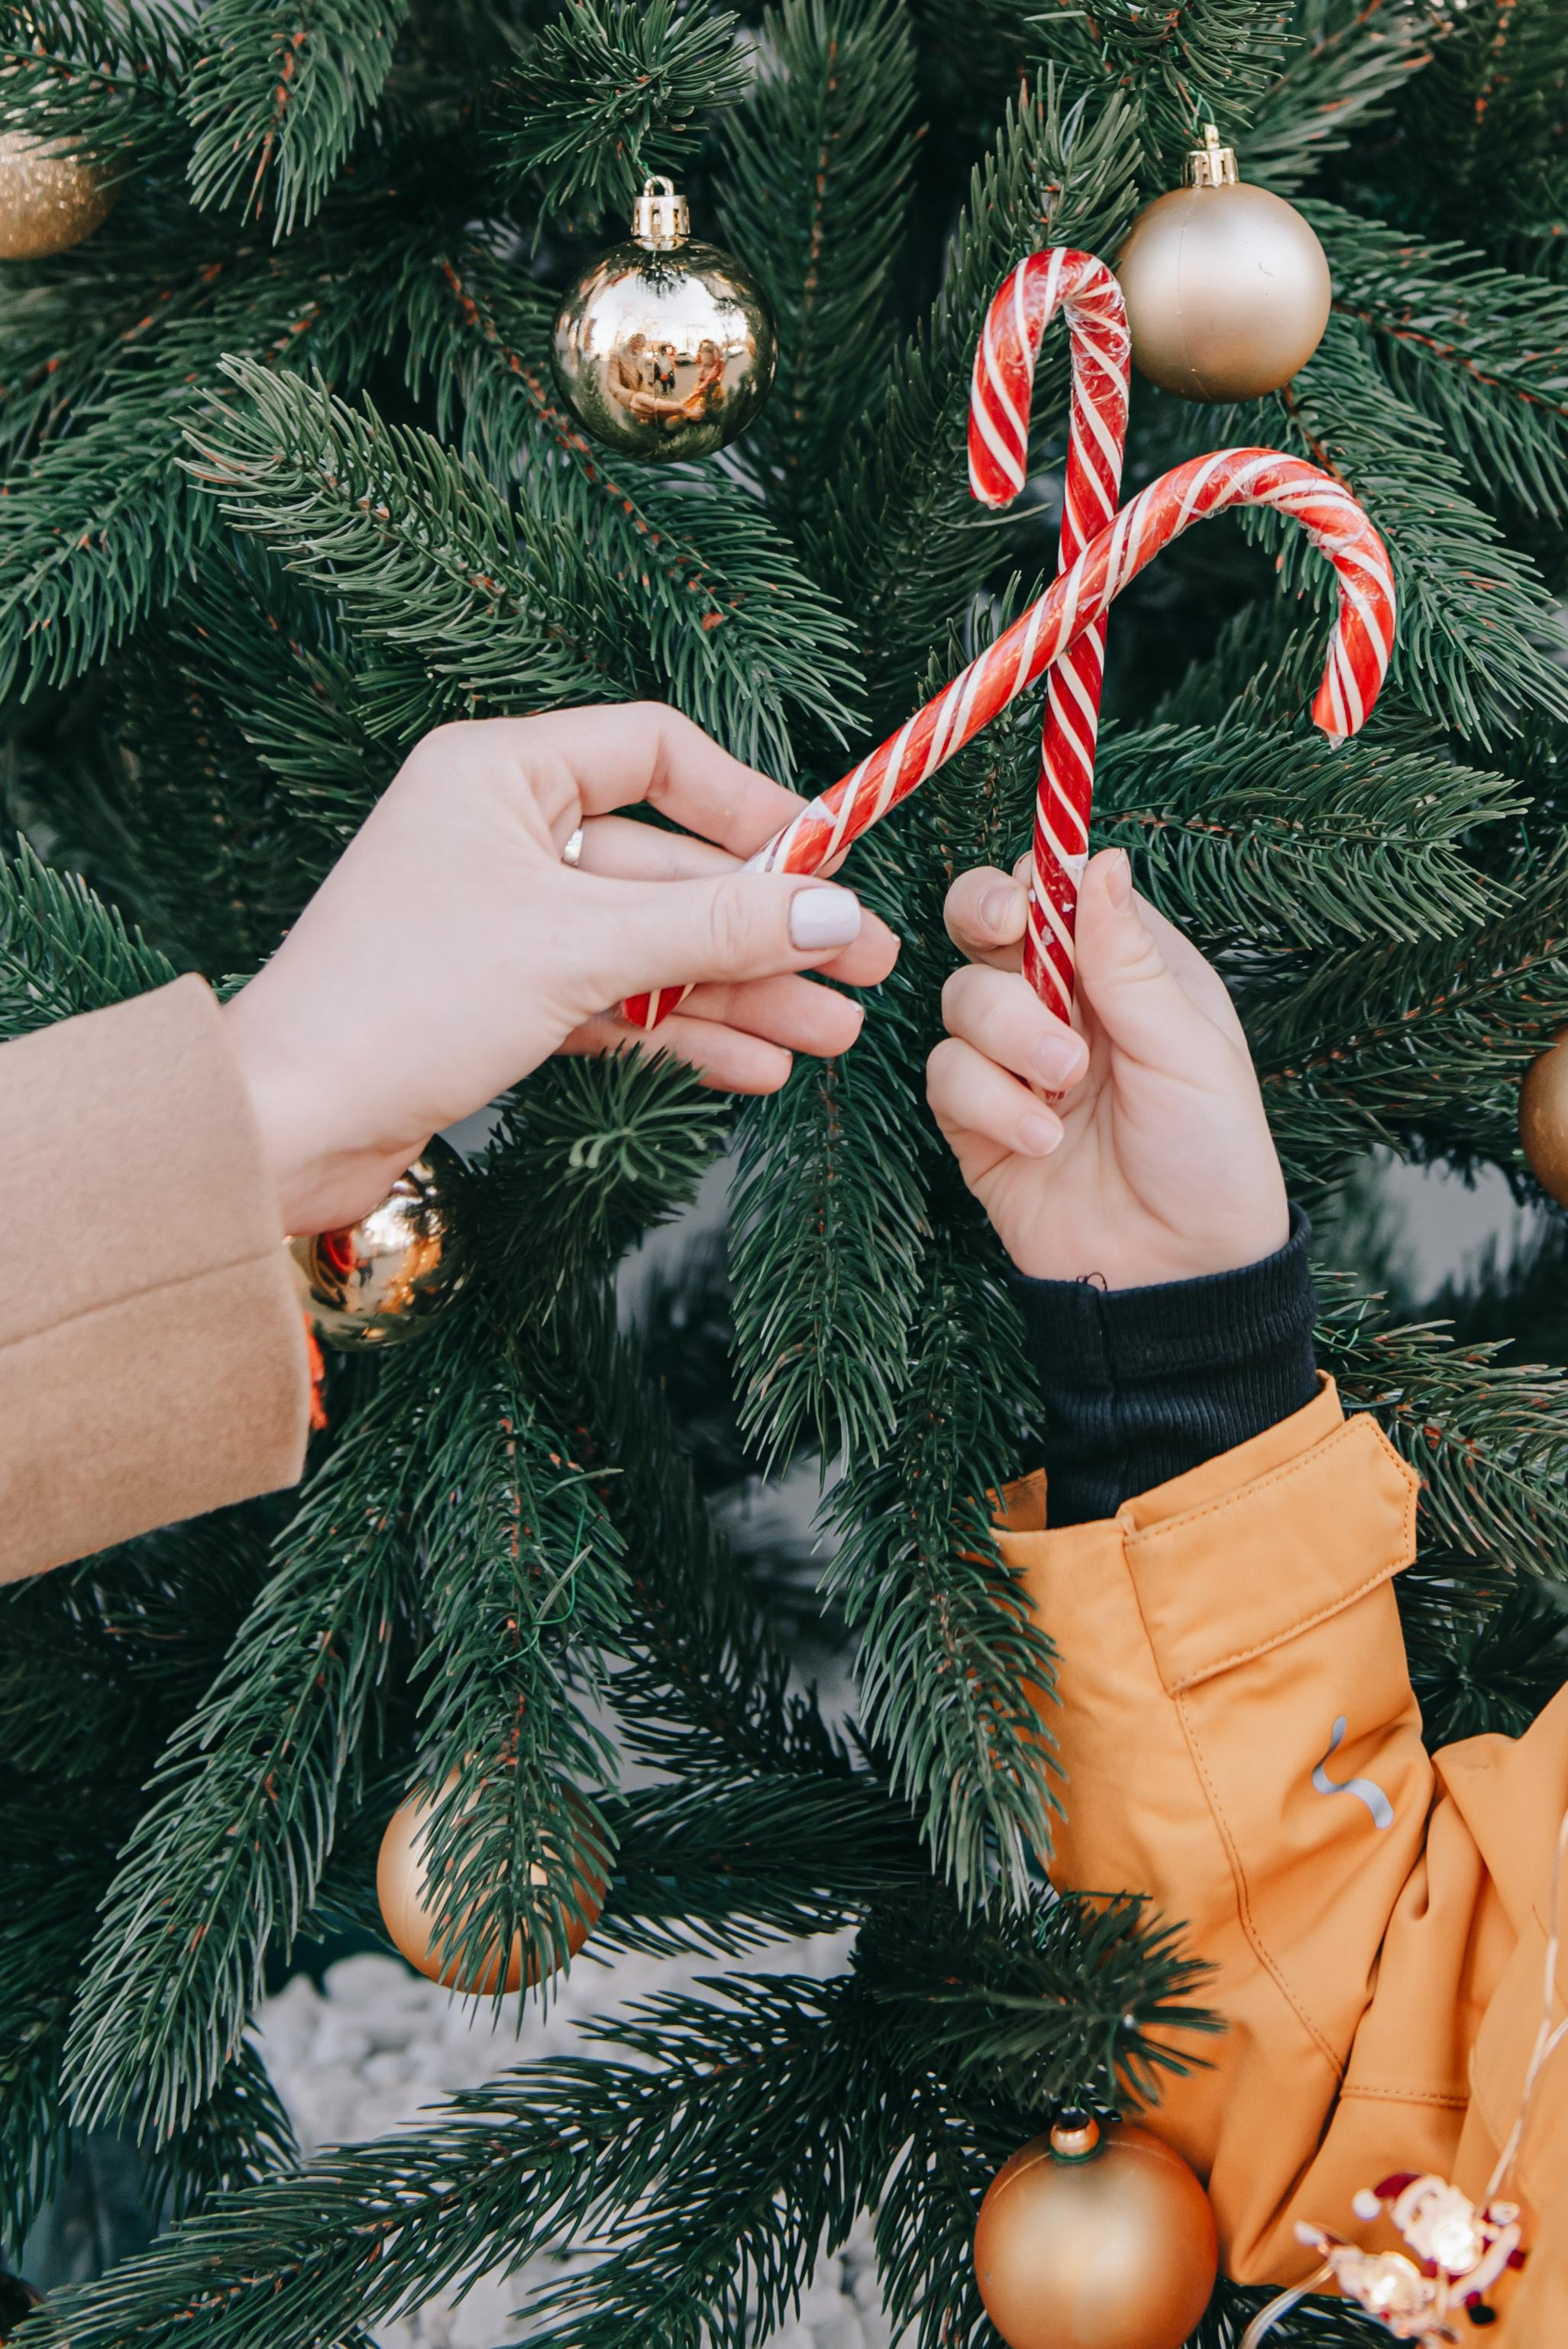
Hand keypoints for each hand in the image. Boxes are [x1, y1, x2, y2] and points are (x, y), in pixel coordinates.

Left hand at [225, 706, 898, 1234]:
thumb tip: (836, 913)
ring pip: (649, 943)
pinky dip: (679, 1030)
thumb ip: (715, 925)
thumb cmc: (401, 1005)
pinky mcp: (499, 998)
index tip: (827, 862)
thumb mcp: (579, 951)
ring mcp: (502, 920)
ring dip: (740, 989)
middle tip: (864, 970)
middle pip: (668, 864)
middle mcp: (501, 834)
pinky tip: (755, 1064)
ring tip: (829, 1036)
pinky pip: (614, 1000)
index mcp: (499, 775)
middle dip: (766, 925)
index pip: (656, 753)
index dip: (752, 806)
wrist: (283, 1127)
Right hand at [927, 847, 1286, 1286]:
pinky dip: (988, 1103)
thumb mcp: (1188, 1050)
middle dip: (982, 918)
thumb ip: (1130, 959)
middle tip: (1004, 935)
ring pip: (961, 997)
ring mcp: (1015, 1061)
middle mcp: (1066, 1006)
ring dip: (1009, 1035)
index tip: (1030, 895)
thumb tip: (1101, 859)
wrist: (1173, 1279)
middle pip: (985, 922)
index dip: (1035, 879)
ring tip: (1064, 1089)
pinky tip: (1039, 1140)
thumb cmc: (1209, 1161)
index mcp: (1129, 973)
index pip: (1060, 890)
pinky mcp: (975, 1119)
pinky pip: (947, 1075)